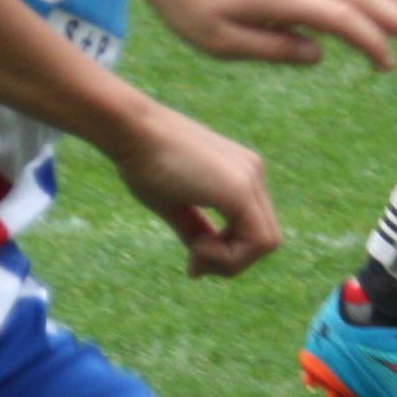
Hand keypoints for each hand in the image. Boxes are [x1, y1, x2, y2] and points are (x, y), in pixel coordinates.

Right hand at [100, 101, 281, 278]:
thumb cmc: (143, 161)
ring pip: (265, 244)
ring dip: (230, 261)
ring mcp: (251, 178)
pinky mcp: (241, 189)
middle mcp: (253, 172)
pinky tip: (199, 247)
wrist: (130, 130)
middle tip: (194, 265)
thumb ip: (196, 230)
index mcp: (241, 172)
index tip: (193, 259)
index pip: (253, 228)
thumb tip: (201, 266)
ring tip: (195, 252)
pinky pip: (258, 242)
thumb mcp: (174, 205)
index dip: (228, 254)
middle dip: (231, 261)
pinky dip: (230, 257)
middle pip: (264, 239)